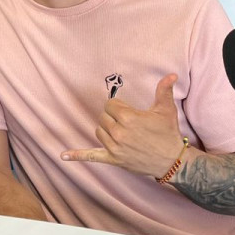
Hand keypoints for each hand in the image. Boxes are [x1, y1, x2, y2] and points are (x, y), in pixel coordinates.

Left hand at [59, 73, 185, 178]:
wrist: (172, 160)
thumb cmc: (168, 133)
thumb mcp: (166, 110)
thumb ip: (164, 90)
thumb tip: (171, 74)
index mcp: (129, 118)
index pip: (110, 105)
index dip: (119, 107)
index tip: (129, 111)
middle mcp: (119, 132)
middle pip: (103, 117)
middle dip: (113, 117)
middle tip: (127, 122)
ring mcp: (115, 147)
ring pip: (98, 131)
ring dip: (106, 129)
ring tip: (121, 131)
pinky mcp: (113, 159)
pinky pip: (91, 156)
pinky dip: (77, 155)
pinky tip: (63, 156)